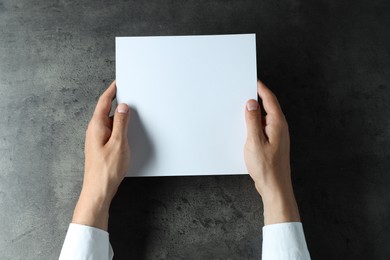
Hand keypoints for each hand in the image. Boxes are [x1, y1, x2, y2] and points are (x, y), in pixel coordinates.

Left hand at [72, 80, 130, 229]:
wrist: (99, 190)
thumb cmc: (107, 169)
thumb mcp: (118, 142)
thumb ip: (121, 123)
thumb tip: (123, 107)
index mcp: (96, 126)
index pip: (104, 102)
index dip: (112, 90)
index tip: (118, 82)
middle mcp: (94, 130)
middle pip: (105, 110)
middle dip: (117, 101)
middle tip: (129, 94)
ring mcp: (97, 139)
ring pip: (109, 121)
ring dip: (119, 116)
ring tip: (131, 112)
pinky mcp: (101, 147)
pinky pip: (110, 131)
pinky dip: (118, 126)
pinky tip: (127, 130)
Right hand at [244, 80, 299, 224]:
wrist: (275, 187)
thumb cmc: (266, 168)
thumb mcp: (254, 142)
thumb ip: (252, 121)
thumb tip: (251, 104)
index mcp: (277, 124)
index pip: (270, 100)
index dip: (261, 89)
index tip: (253, 81)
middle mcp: (280, 128)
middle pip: (268, 107)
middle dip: (257, 98)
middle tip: (244, 92)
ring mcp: (277, 136)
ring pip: (265, 117)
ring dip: (255, 112)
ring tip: (242, 109)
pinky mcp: (273, 143)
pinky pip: (263, 127)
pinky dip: (255, 123)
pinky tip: (246, 128)